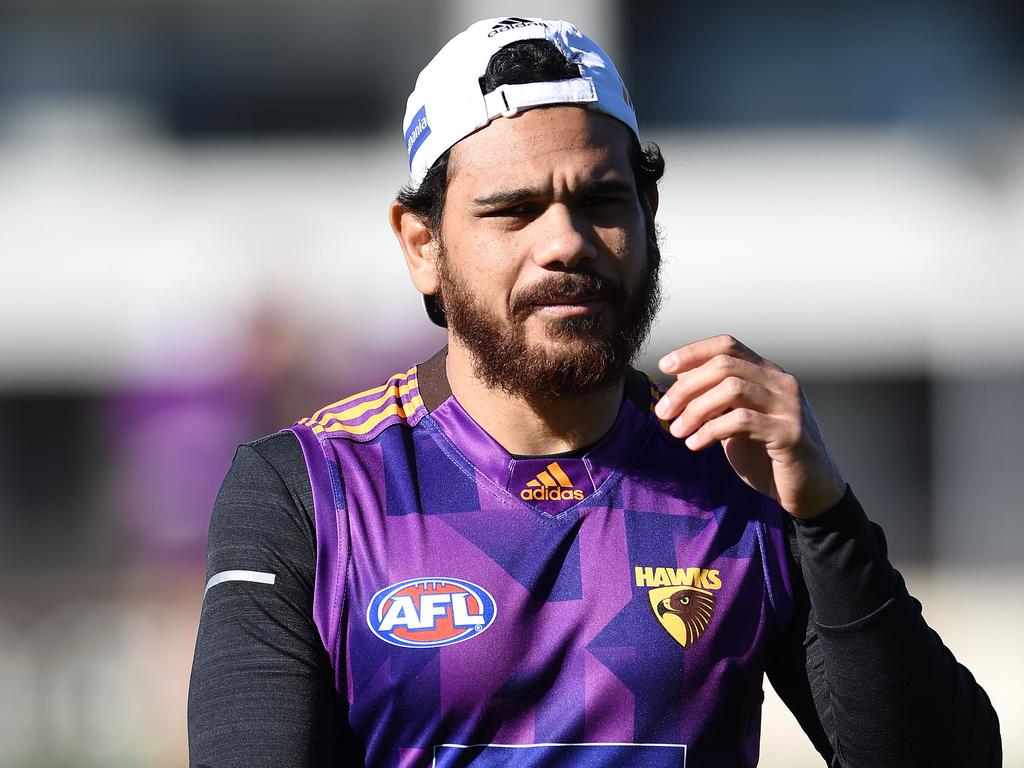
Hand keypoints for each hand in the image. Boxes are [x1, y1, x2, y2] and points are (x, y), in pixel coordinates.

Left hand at [655, 335, 845, 518]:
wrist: (808, 492)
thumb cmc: (766, 456)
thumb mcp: (733, 423)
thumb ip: (714, 399)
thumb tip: (679, 376)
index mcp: (767, 374)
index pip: (728, 346)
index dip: (693, 351)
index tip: (664, 366)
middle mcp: (781, 382)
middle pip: (724, 365)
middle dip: (686, 387)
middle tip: (663, 411)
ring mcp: (788, 406)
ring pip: (732, 388)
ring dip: (695, 409)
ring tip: (676, 431)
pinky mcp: (790, 433)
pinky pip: (741, 421)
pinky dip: (710, 430)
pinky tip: (694, 444)